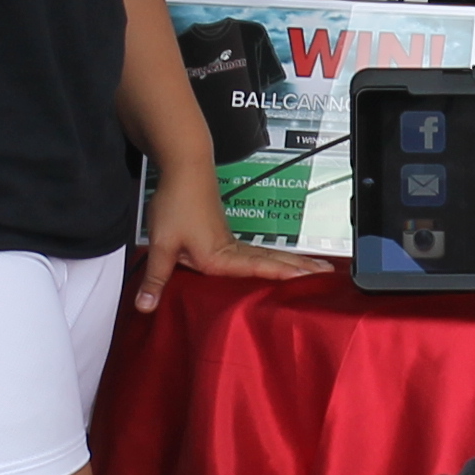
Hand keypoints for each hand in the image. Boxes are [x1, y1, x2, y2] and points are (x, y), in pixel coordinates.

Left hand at [132, 163, 325, 311]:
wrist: (184, 168)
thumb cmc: (178, 202)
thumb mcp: (161, 243)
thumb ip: (155, 277)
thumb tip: (145, 305)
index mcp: (220, 256)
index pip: (257, 269)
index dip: (284, 276)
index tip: (309, 280)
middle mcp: (231, 250)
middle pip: (272, 263)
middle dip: (300, 270)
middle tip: (329, 276)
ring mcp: (231, 242)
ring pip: (267, 257)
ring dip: (292, 264)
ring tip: (316, 271)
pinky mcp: (226, 237)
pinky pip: (256, 254)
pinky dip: (274, 260)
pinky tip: (279, 265)